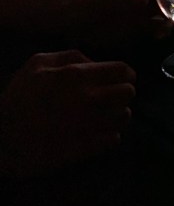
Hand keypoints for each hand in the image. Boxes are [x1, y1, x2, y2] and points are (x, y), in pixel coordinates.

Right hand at [0, 50, 135, 176]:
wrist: (1, 137)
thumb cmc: (18, 96)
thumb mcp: (39, 63)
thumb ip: (72, 56)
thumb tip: (96, 62)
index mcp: (77, 75)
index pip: (122, 70)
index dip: (126, 73)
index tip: (122, 78)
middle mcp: (88, 99)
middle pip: (129, 93)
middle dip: (124, 92)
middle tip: (114, 96)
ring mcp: (88, 125)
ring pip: (125, 117)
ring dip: (119, 114)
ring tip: (108, 115)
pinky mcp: (84, 149)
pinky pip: (114, 139)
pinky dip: (111, 135)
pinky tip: (100, 132)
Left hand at [64, 0, 168, 46]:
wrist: (69, 25)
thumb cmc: (83, 6)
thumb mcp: (100, 1)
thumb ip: (121, 0)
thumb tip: (144, 0)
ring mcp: (139, 12)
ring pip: (164, 12)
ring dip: (171, 18)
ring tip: (171, 26)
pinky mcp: (136, 28)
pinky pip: (155, 28)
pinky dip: (161, 31)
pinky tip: (160, 36)